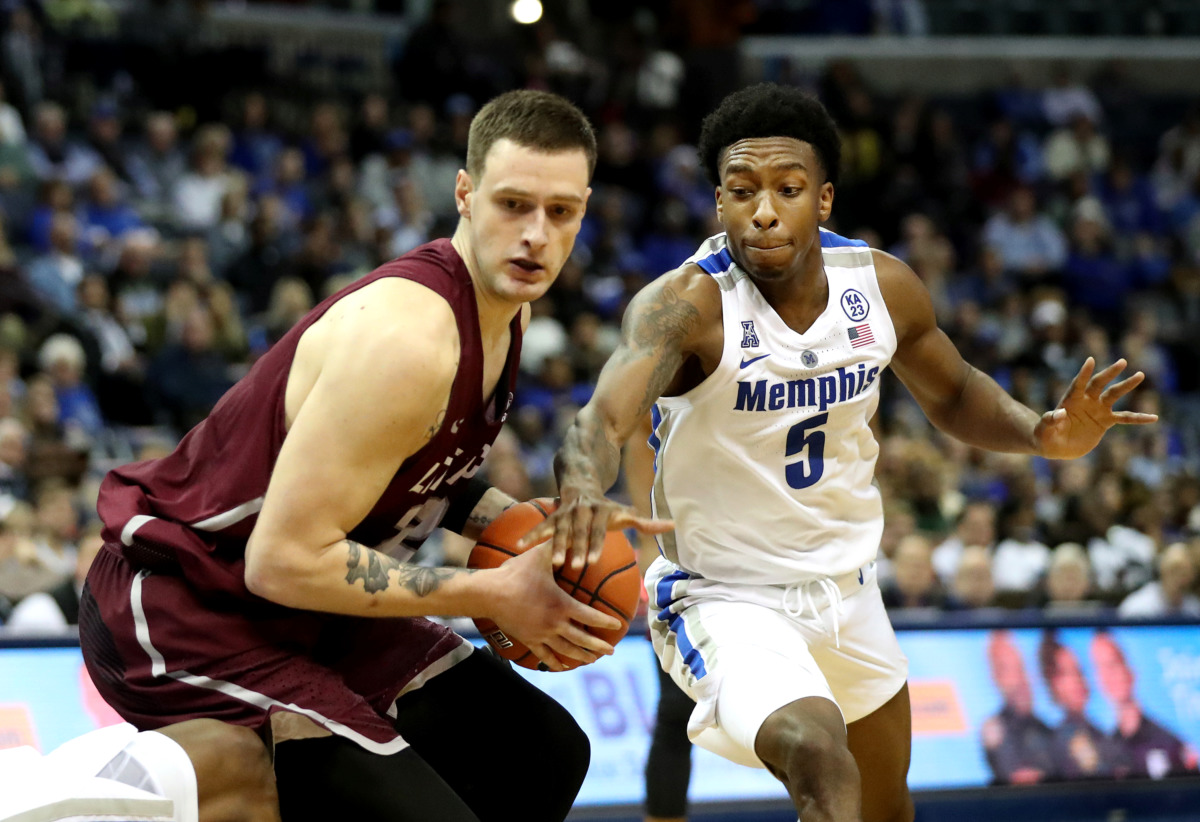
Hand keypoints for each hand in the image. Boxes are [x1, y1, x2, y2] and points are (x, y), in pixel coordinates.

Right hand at [488, 543, 621, 671]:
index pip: (590, 616)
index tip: (618, 625)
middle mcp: (554, 623)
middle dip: (598, 646)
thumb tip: (575, 533)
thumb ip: (559, 545)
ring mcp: (541, 634)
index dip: (605, 622)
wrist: (490, 593)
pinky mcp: (528, 639)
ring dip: (581, 656)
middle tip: (611, 651)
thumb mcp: (540, 555)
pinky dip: (556, 662)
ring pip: (566, 650)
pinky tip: (563, 666)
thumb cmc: (516, 572)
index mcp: (561, 604)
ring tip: (593, 660)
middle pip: (582, 639)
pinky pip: (544, 655)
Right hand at [515, 486, 673, 570]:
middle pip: (579, 531)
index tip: (593, 561)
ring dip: (556, 545)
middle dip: (576, 547)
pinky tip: (519, 547)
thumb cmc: (606, 507)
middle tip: (574, 566)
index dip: (596, 544)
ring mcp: (565, 513)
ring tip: (554, 562)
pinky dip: (530, 535)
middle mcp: (582, 511)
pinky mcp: (552, 516)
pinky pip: (540, 526)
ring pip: (560, 530)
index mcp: (600, 511)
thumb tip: (673, 525)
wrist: (581, 480)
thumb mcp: (624, 513)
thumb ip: (646, 523)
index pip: (599, 530)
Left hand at [1036, 358, 1157, 459]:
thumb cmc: (1045, 436)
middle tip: (1122, 361)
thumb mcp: (1043, 430)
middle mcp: (1085, 401)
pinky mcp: (1105, 421)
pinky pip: (1124, 418)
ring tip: (1140, 374)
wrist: (1055, 446)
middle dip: (1110, 373)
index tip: (1090, 361)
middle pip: (1098, 384)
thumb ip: (1049, 421)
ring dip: (1126, 385)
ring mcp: (1097, 410)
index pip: (1077, 384)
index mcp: (1070, 400)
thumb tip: (1059, 413)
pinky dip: (1138, 418)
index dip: (1083, 373)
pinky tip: (1154, 417)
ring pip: (1114, 395)